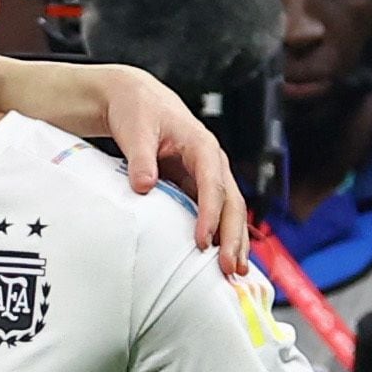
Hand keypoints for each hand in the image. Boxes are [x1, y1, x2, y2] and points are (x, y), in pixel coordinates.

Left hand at [100, 65, 249, 277]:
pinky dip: (219, 235)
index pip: (212, 182)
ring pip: (229, 211)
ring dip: (233, 240)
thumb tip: (144, 187)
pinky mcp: (197, 186)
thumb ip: (140, 159)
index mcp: (201, 144)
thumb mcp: (136, 130)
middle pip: (232, 201)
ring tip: (235, 272)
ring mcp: (207, 175)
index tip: (202, 241)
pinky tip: (219, 259)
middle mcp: (212, 161)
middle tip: (230, 268)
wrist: (136, 100)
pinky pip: (214, 213)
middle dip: (233, 236)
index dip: (209, 213)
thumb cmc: (137, 111)